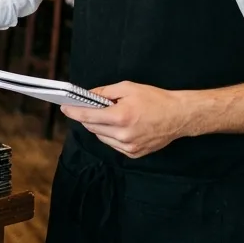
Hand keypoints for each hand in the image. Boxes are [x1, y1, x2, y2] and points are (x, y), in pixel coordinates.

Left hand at [59, 81, 195, 158]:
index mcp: (121, 117)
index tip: (64, 108)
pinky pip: (113, 144)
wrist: (179, 116)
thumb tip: (88, 96)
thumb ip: (104, 92)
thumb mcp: (128, 88)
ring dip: (99, 126)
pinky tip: (120, 126)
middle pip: (92, 127)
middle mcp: (123, 135)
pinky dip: (111, 135)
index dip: (73, 111)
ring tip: (111, 115)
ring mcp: (129, 147)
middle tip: (89, 107)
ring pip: (101, 137)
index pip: (87, 116)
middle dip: (87, 116)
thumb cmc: (155, 99)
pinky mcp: (134, 154)